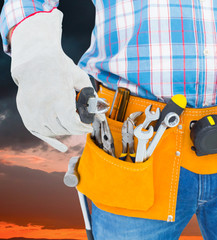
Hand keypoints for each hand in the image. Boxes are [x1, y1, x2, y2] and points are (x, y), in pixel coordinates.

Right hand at [10, 9, 92, 151]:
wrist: (35, 60)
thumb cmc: (61, 68)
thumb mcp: (81, 79)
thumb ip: (92, 97)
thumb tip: (101, 113)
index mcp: (58, 97)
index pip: (72, 123)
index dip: (83, 127)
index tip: (89, 126)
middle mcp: (43, 105)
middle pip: (63, 128)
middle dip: (76, 128)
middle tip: (83, 124)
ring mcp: (31, 109)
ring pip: (52, 131)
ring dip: (64, 130)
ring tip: (71, 121)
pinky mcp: (25, 111)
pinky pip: (37, 131)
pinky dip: (50, 139)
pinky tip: (61, 146)